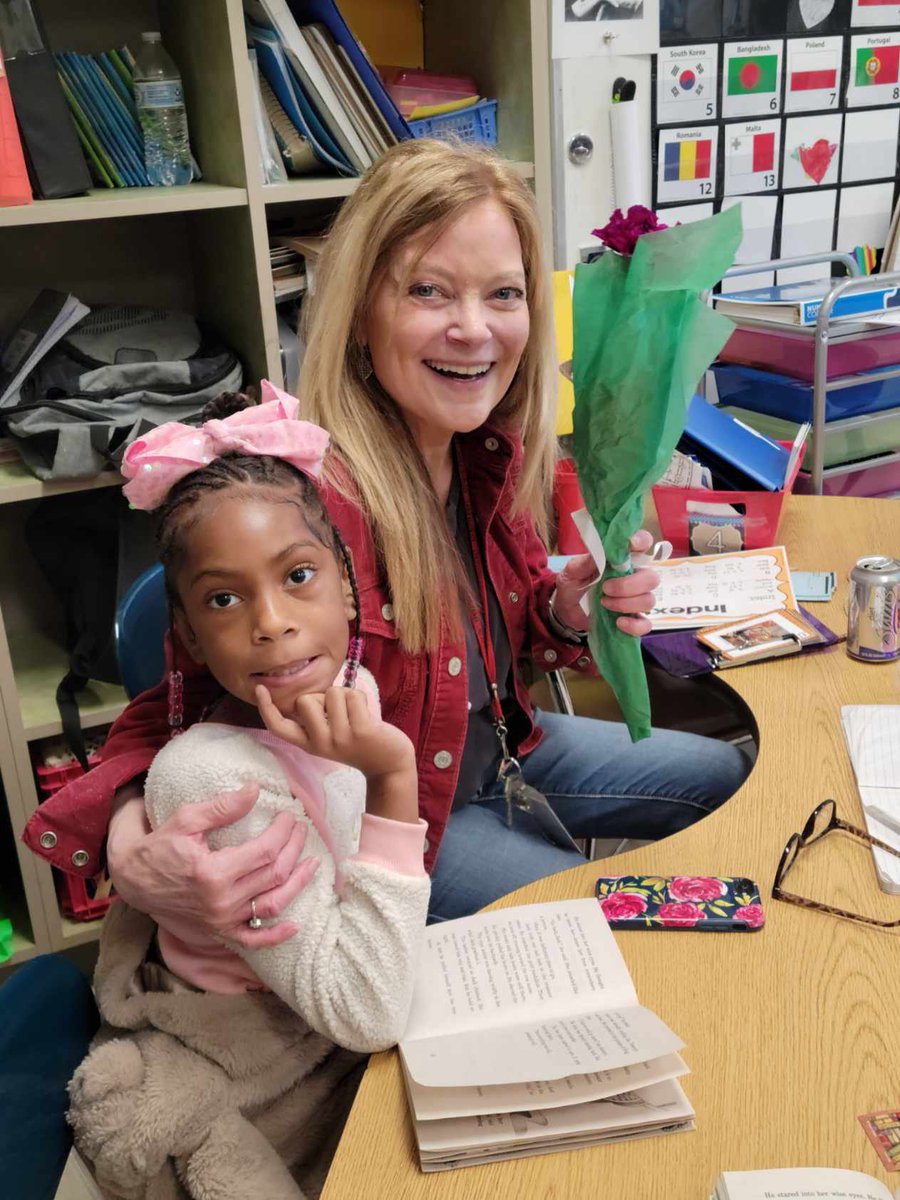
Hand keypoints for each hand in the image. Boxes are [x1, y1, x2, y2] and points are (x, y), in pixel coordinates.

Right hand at [106, 784, 319, 948]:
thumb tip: (255, 790)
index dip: (283, 832)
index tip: (289, 815)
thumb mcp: (186, 819)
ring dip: (298, 884)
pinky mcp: (219, 931)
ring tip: (312, 863)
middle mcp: (221, 901)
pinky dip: (275, 936)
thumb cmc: (159, 845)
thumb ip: (222, 807)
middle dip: (294, 848)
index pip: (266, 851)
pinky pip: (253, 939)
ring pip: (273, 904)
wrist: (134, 880)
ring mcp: (222, 919)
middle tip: (301, 829)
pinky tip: (295, 925)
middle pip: (275, 874)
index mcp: (214, 872)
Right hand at [256, 685, 415, 781]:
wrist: (389, 764)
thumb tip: (309, 694)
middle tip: (339, 713)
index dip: (266, 708)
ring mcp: (340, 737)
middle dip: (322, 697)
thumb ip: (316, 719)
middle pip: (305, 700)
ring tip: (355, 714)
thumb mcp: (330, 737)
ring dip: (345, 695)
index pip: (279, 727)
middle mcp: (320, 743)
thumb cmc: (359, 742)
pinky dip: (360, 697)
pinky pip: (352, 695)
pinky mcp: (361, 730)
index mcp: (309, 744)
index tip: (260, 688)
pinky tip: (366, 715)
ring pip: (331, 693)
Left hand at [553, 530, 658, 638]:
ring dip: (626, 604)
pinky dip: (634, 625)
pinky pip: (645, 625)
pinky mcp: (633, 620)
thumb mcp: (572, 571)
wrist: (566, 610)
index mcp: (622, 559)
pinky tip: (619, 623)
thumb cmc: (573, 584)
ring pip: (648, 601)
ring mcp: (636, 600)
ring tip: (604, 603)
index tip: (633, 544)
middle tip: (606, 588)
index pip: (643, 544)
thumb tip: (599, 554)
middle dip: (630, 585)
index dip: (643, 541)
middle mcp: (635, 577)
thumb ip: (585, 563)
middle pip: (651, 578)